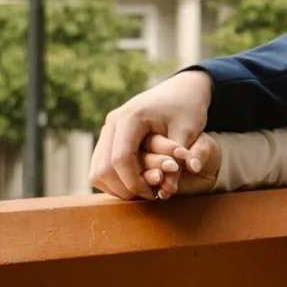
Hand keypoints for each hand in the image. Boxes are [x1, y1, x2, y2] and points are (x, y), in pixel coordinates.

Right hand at [90, 68, 212, 200]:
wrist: (181, 90)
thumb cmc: (187, 109)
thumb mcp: (189, 131)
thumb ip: (179, 160)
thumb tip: (169, 190)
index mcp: (130, 117)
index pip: (120, 159)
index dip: (134, 182)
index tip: (154, 194)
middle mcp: (112, 122)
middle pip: (103, 168)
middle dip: (125, 188)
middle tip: (149, 196)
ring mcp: (107, 129)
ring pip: (98, 170)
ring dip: (118, 188)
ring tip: (144, 193)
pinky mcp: (108, 137)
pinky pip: (100, 166)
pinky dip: (114, 181)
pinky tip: (136, 186)